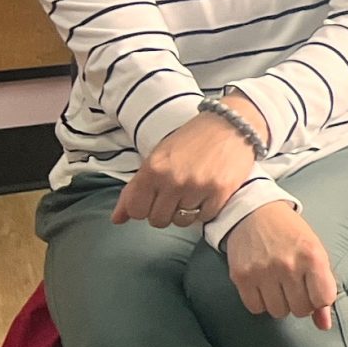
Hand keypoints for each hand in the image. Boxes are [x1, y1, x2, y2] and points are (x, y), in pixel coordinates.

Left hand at [113, 105, 258, 229]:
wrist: (231, 125)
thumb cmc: (192, 140)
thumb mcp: (157, 158)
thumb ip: (135, 188)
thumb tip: (117, 220)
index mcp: (153, 168)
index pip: (136, 210)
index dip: (143, 208)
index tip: (152, 199)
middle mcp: (173, 180)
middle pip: (158, 220)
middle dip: (164, 212)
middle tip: (174, 196)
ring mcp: (198, 187)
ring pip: (182, 221)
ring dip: (185, 212)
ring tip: (193, 193)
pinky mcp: (221, 192)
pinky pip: (204, 217)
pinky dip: (205, 209)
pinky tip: (208, 193)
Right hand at [223, 200, 338, 328]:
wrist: (254, 213)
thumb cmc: (291, 234)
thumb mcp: (315, 253)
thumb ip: (323, 288)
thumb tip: (325, 325)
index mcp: (313, 257)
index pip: (323, 299)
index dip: (320, 300)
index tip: (314, 291)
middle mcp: (288, 265)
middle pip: (301, 310)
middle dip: (300, 303)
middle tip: (295, 286)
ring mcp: (263, 271)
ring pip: (278, 312)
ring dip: (280, 303)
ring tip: (278, 285)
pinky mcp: (242, 277)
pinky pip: (256, 308)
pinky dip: (260, 302)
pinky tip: (263, 286)